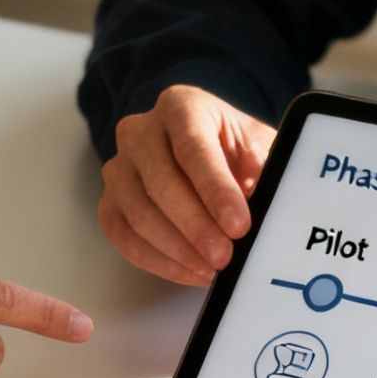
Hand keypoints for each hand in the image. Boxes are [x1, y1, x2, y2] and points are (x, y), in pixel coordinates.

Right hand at [99, 85, 274, 285]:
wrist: (211, 157)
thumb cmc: (235, 152)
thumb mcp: (260, 149)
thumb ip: (264, 169)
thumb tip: (266, 205)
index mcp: (181, 106)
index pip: (193, 147)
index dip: (216, 190)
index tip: (239, 225)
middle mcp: (140, 131)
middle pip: (161, 182)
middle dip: (196, 226)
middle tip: (225, 256)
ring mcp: (119, 168)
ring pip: (139, 213)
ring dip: (178, 250)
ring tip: (213, 269)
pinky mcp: (110, 202)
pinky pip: (124, 237)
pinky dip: (160, 261)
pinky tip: (192, 271)